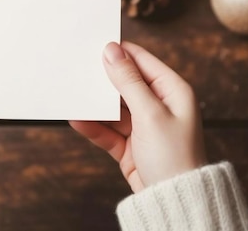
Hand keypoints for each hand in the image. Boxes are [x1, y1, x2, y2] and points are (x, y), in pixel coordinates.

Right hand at [70, 42, 206, 192]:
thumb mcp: (149, 112)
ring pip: (113, 108)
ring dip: (95, 104)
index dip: (119, 52)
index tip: (93, 44)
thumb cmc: (174, 156)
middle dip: (103, 79)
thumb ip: (128, 81)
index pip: (142, 61)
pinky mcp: (131, 146)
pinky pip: (108, 130)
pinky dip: (93, 126)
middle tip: (77, 68)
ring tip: (72, 94)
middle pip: (125, 84)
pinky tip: (76, 119)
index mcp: (172, 91)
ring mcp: (144, 126)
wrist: (175, 202)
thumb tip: (112, 51)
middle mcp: (159, 105)